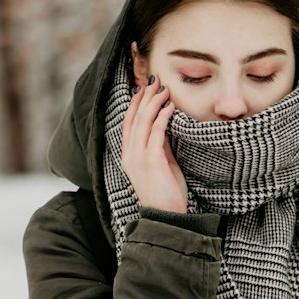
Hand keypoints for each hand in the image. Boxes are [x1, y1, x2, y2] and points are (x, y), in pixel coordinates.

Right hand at [120, 77, 187, 213]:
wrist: (167, 217)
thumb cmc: (166, 193)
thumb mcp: (161, 164)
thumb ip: (159, 146)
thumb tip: (164, 124)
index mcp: (128, 156)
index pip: (128, 123)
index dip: (135, 104)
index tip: (144, 88)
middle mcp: (129, 155)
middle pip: (134, 118)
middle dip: (144, 97)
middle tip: (155, 81)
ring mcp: (138, 158)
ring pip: (142, 121)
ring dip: (154, 102)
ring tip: (164, 89)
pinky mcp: (151, 161)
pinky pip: (156, 132)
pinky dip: (162, 116)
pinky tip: (170, 107)